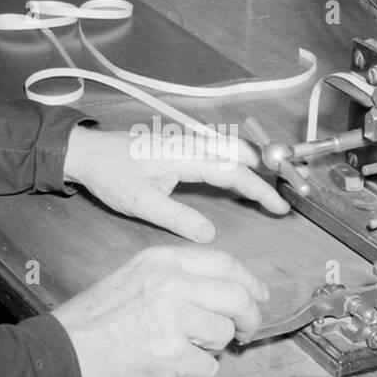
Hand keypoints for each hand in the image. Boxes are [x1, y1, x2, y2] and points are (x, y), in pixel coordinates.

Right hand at [52, 245, 268, 376]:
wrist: (64, 351)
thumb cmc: (94, 319)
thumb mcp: (133, 276)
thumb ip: (175, 278)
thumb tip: (222, 293)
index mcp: (162, 261)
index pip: (224, 264)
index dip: (249, 282)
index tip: (259, 297)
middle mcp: (171, 284)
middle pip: (236, 298)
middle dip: (248, 319)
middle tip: (243, 334)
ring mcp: (173, 318)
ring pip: (224, 335)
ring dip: (212, 351)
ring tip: (186, 354)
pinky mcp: (171, 354)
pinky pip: (208, 369)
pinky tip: (177, 373)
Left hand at [62, 125, 288, 243]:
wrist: (86, 151)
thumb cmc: (111, 176)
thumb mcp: (141, 203)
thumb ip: (177, 218)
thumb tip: (210, 235)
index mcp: (185, 156)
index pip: (233, 172)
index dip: (259, 190)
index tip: (280, 207)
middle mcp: (191, 143)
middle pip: (240, 152)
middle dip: (268, 171)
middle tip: (290, 191)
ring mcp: (187, 140)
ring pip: (231, 147)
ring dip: (255, 163)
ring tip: (274, 183)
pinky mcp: (181, 143)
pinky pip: (219, 148)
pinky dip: (238, 159)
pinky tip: (242, 172)